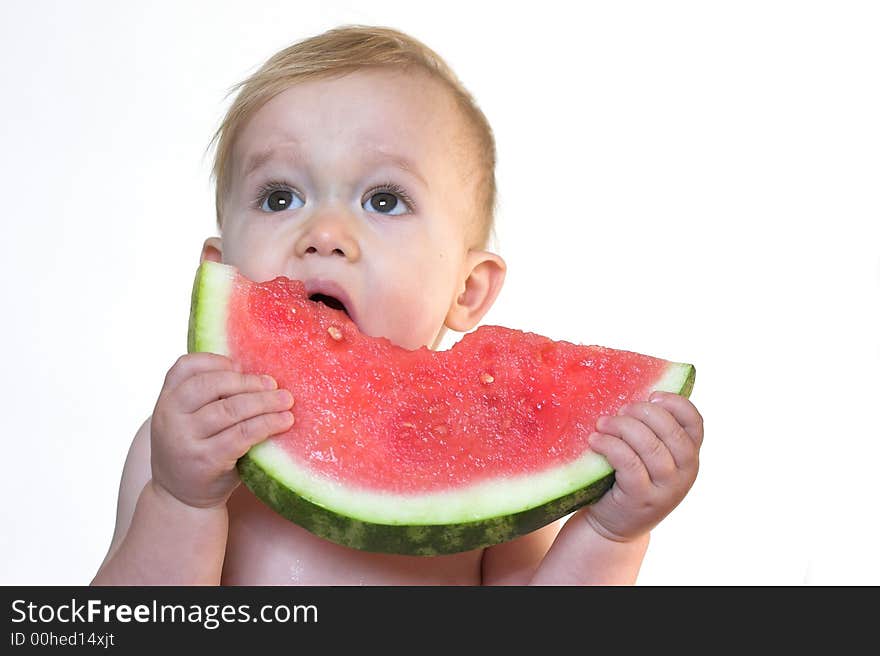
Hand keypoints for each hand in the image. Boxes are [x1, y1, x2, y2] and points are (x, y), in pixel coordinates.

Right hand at [149, 353, 294, 508]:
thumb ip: (205, 398)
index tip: (241, 366)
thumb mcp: (187, 421)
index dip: (216, 361)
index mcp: (165, 400)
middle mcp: (169, 417)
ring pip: (231, 409)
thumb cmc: (195, 451)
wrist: (181, 500)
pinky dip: (267, 424)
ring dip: (265, 402)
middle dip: (248, 382)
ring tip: (286, 400)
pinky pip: (242, 434)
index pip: (186, 366)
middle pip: (213, 385)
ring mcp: (185, 439)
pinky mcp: (206, 460)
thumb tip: (254, 372)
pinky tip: (283, 422)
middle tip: (273, 384)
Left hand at [582, 391, 703, 541]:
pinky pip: (628, 462)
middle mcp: (685, 473)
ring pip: (650, 446)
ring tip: (601, 423)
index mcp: (690, 456)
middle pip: (671, 431)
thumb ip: (653, 432)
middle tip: (620, 411)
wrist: (614, 525)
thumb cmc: (629, 480)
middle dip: (643, 413)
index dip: (675, 403)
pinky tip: (595, 441)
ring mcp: (666, 489)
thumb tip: (636, 394)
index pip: (695, 422)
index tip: (651, 395)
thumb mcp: (650, 458)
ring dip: (622, 427)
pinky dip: (610, 446)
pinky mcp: (641, 498)